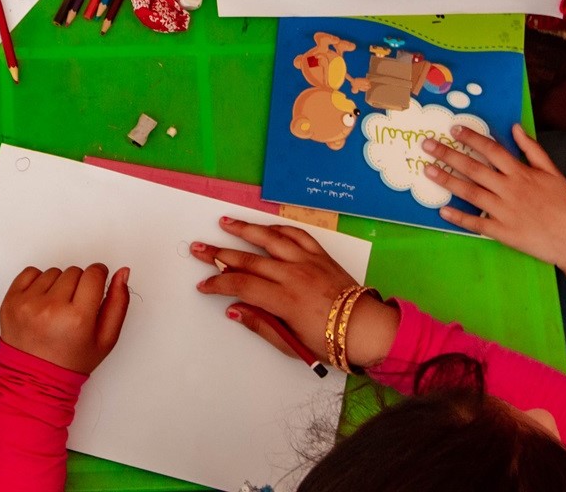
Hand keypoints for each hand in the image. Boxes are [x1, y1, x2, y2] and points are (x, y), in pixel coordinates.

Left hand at [0, 263, 130, 373]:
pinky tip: (41, 303)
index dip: (98, 277)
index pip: (94, 273)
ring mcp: (27, 303)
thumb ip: (118, 303)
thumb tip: (122, 272)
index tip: (95, 285)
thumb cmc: (71, 361)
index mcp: (77, 318)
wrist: (34, 378)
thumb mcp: (106, 339)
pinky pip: (30, 272)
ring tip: (56, 310)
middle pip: (74, 271)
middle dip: (78, 286)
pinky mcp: (10, 300)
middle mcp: (51, 308)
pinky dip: (38, 283)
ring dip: (58, 285)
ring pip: (53, 271)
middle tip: (73, 309)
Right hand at [190, 217, 395, 367]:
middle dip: (219, 254)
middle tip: (199, 247)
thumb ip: (261, 325)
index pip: (240, 285)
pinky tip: (265, 227)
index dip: (218, 283)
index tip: (203, 285)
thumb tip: (234, 310)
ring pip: (270, 239)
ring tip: (225, 222)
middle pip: (249, 260)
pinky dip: (278, 229)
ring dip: (245, 230)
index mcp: (284, 299)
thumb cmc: (329, 341)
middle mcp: (293, 275)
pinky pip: (296, 235)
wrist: (366, 328)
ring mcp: (307, 262)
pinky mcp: (320, 256)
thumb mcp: (292, 343)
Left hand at [420, 125, 565, 271]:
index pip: (491, 150)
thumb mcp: (553, 172)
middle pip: (473, 168)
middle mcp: (510, 189)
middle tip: (426, 145)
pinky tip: (442, 211)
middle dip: (448, 154)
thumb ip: (533, 150)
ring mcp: (504, 211)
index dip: (471, 138)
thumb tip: (515, 127)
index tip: (454, 129)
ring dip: (446, 181)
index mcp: (522, 173)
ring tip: (427, 170)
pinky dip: (458, 217)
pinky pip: (476, 223)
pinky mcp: (502, 232)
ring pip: (470, 192)